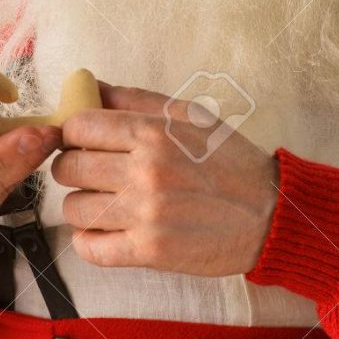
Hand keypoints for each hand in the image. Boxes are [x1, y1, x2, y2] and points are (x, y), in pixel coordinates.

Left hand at [51, 81, 278, 275]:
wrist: (269, 212)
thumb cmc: (228, 158)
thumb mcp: (188, 114)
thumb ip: (133, 99)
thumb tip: (87, 86)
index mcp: (153, 133)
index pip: (78, 127)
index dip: (74, 133)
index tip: (84, 141)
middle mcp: (145, 172)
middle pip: (68, 168)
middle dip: (73, 167)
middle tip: (93, 171)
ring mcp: (146, 215)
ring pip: (74, 209)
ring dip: (83, 205)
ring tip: (106, 202)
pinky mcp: (150, 252)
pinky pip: (90, 249)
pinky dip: (89, 242)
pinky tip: (106, 231)